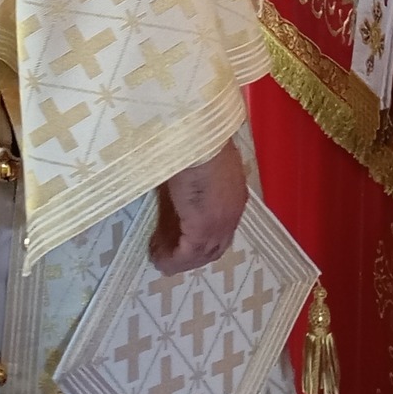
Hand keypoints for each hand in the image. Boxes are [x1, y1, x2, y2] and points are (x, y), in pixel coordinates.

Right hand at [149, 142, 247, 274]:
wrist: (197, 134)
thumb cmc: (192, 139)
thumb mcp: (195, 162)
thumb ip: (192, 178)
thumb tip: (177, 186)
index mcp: (233, 194)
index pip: (221, 226)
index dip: (204, 239)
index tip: (183, 243)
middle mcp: (232, 212)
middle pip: (215, 245)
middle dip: (193, 255)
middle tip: (171, 258)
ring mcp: (221, 221)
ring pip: (203, 252)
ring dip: (180, 259)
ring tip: (159, 260)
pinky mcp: (204, 225)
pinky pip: (188, 252)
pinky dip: (173, 259)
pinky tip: (159, 259)